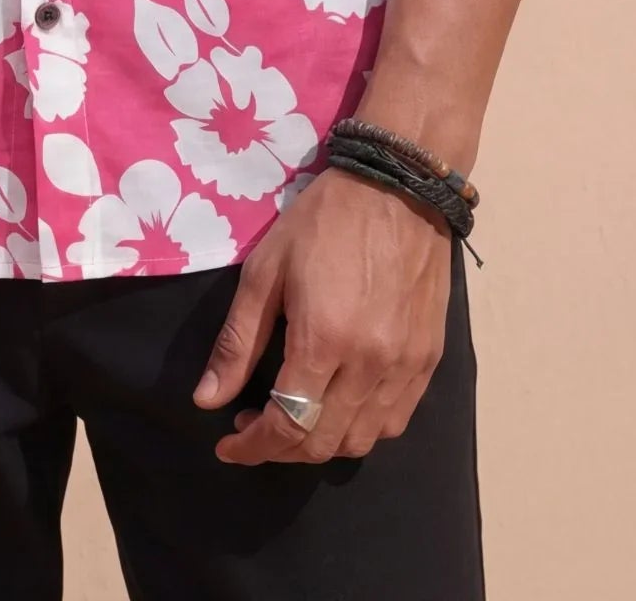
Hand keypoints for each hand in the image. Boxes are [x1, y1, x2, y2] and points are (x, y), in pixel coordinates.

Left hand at [192, 167, 452, 465]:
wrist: (399, 187)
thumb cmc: (324, 220)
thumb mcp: (266, 270)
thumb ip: (238, 341)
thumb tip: (207, 399)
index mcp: (324, 341)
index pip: (286, 426)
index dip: (252, 447)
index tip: (227, 444)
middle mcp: (369, 365)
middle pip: (322, 443)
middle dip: (280, 448)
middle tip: (253, 425)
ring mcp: (405, 366)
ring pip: (361, 441)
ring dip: (321, 444)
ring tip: (294, 417)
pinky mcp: (428, 359)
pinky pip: (395, 420)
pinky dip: (362, 429)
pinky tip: (340, 406)